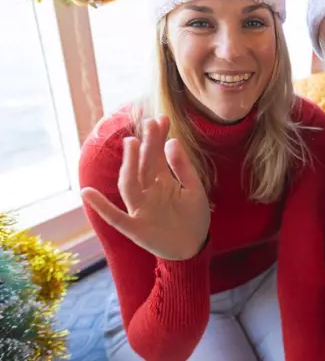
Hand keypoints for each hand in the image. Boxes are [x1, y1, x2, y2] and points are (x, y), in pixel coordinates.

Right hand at [81, 116, 210, 260]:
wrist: (194, 248)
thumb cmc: (194, 218)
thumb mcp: (194, 190)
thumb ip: (183, 167)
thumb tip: (172, 142)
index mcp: (162, 182)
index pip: (157, 156)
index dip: (158, 138)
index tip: (161, 118)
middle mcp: (149, 192)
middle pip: (145, 166)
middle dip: (147, 145)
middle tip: (149, 122)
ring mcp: (141, 209)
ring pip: (130, 185)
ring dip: (129, 166)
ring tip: (131, 144)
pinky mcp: (137, 229)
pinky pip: (116, 217)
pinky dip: (101, 207)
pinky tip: (87, 193)